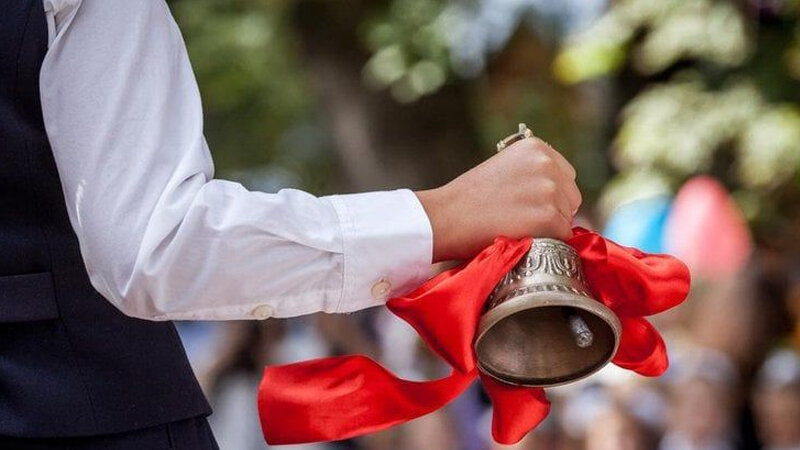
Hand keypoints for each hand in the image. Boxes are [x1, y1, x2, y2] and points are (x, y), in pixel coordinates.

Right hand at [416, 137, 580, 261]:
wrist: (447, 216)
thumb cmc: (468, 197)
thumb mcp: (504, 168)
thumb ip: (532, 173)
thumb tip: (559, 193)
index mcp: (536, 148)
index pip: (565, 176)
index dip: (550, 194)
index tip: (528, 205)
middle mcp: (547, 164)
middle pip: (572, 196)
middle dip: (554, 210)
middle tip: (522, 220)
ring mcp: (550, 190)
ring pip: (567, 218)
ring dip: (549, 227)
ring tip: (517, 227)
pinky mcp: (550, 217)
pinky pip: (563, 236)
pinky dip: (547, 242)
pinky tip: (521, 237)